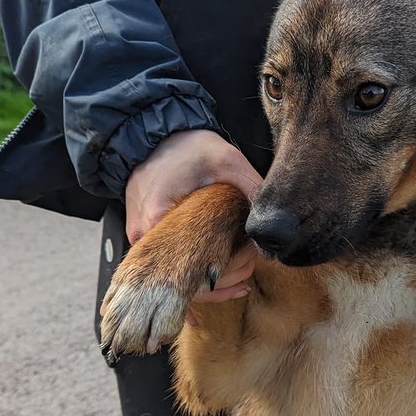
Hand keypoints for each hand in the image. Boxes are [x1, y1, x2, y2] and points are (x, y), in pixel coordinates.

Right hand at [125, 130, 261, 305]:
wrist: (156, 134)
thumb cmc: (189, 147)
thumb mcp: (227, 161)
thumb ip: (252, 189)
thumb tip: (274, 222)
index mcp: (157, 220)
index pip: (189, 269)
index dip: (224, 273)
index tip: (249, 262)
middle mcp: (143, 238)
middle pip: (183, 280)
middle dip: (223, 279)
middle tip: (251, 267)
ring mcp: (142, 240)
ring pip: (177, 277)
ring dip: (211, 278)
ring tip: (243, 272)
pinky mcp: (146, 238)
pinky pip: (171, 267)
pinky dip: (195, 272)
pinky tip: (221, 277)